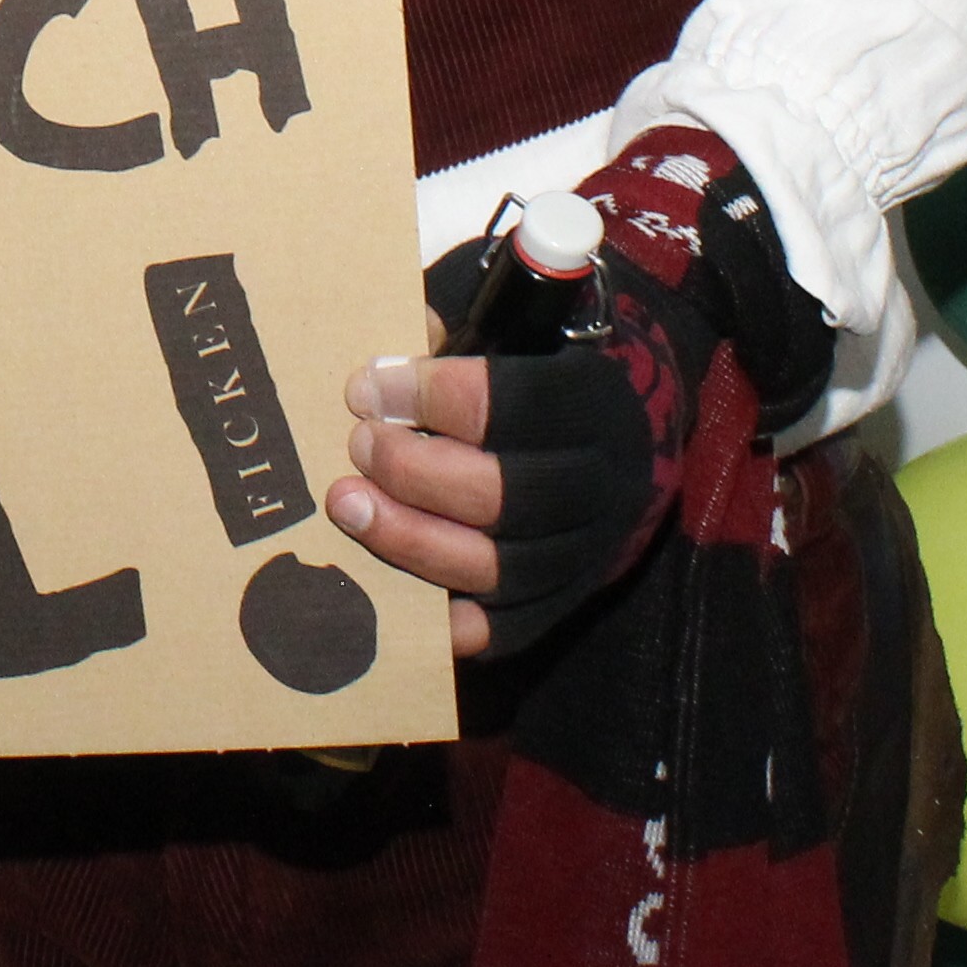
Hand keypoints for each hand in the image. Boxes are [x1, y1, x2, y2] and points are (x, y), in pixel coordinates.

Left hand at [330, 340, 665, 665]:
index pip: (515, 404)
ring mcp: (586, 555)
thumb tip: (378, 373)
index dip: (432, 397)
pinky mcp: (560, 606)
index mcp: (595, 402)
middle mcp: (603, 485)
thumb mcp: (508, 339)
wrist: (620, 448)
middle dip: (411, 470)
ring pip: (493, 565)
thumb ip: (447, 341)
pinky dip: (438, 614)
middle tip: (357, 444)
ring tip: (347, 503)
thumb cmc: (538, 381)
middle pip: (502, 493)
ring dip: (407, 536)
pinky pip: (497, 627)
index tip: (364, 388)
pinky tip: (384, 583)